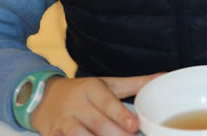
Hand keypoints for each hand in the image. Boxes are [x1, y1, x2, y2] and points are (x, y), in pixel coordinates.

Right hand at [30, 73, 160, 135]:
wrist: (43, 96)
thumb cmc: (83, 91)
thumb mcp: (107, 84)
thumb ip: (135, 83)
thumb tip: (163, 76)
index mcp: (90, 88)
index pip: (107, 103)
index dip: (121, 116)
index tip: (134, 126)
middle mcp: (75, 103)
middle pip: (96, 123)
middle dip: (115, 135)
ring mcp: (61, 121)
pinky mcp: (51, 135)